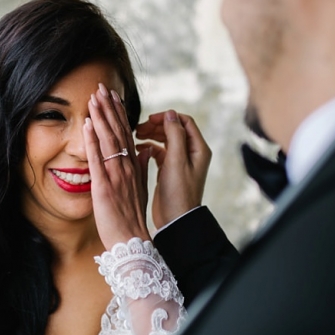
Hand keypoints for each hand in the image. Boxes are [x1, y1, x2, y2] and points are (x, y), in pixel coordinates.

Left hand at [84, 84, 150, 249]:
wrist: (132, 241)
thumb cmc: (133, 218)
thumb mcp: (142, 189)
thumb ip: (143, 168)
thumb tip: (146, 151)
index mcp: (134, 167)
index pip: (127, 134)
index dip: (120, 114)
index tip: (114, 96)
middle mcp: (127, 167)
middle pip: (118, 131)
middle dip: (110, 108)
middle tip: (102, 87)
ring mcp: (116, 175)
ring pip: (109, 140)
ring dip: (102, 116)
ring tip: (95, 97)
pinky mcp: (104, 186)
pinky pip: (97, 159)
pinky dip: (93, 140)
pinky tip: (89, 124)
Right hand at [135, 110, 210, 229]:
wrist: (175, 219)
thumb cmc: (178, 192)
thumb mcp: (176, 160)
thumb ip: (174, 135)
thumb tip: (170, 114)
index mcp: (198, 149)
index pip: (184, 122)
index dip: (167, 118)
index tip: (149, 120)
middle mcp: (191, 153)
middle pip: (173, 129)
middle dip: (156, 126)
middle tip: (139, 129)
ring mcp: (180, 162)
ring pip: (165, 140)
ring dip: (152, 136)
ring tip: (136, 137)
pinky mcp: (170, 170)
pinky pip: (160, 152)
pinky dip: (150, 148)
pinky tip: (138, 149)